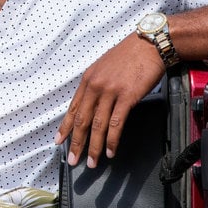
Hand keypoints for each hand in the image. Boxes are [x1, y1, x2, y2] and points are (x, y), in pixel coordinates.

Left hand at [54, 33, 164, 167]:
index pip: (73, 109)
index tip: (59, 141)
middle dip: (76, 143)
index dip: (65, 127)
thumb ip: (96, 85)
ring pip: (98, 125)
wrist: (148, 45)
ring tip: (92, 162)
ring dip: (94, 147)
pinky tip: (110, 151)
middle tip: (74, 160)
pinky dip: (112, 140)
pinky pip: (116, 123)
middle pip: (82, 120)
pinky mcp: (126, 97)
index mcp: (87, 80)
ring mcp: (110, 92)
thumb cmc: (128, 56)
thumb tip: (92, 104)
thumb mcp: (103, 67)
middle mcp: (95, 86)